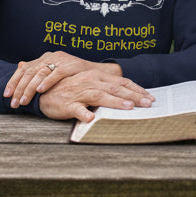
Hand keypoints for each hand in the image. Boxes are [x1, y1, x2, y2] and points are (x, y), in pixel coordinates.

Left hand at [4, 52, 122, 108]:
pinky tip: (40, 91)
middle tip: (14, 102)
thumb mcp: (53, 73)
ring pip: (39, 73)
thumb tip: (19, 68)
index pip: (23, 69)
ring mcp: (59, 60)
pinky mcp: (69, 65)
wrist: (95, 73)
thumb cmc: (72, 76)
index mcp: (43, 59)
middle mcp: (49, 57)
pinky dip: (47, 82)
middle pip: (29, 72)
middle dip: (19, 88)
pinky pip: (55, 74)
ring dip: (30, 88)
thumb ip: (38, 72)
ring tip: (23, 100)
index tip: (6, 95)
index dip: (13, 81)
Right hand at [35, 71, 154, 122]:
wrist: (44, 91)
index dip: (137, 89)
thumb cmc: (70, 89)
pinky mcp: (68, 104)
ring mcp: (79, 93)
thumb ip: (107, 88)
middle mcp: (91, 82)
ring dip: (114, 102)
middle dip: (133, 96)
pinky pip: (77, 110)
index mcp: (97, 77)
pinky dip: (84, 114)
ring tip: (128, 108)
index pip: (121, 82)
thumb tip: (128, 95)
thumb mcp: (90, 84)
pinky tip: (91, 119)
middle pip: (115, 89)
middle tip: (148, 103)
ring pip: (100, 96)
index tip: (150, 97)